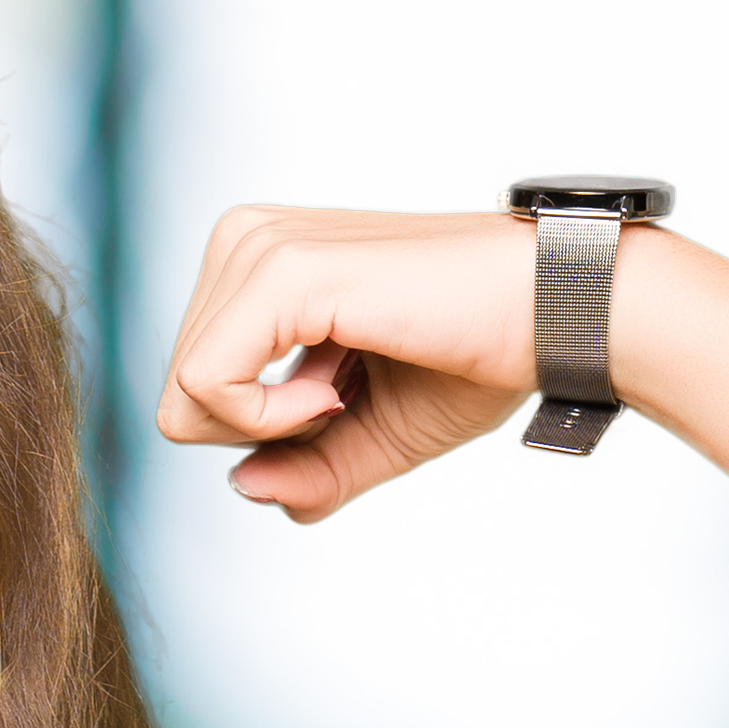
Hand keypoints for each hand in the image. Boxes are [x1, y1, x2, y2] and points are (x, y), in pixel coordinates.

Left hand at [154, 207, 544, 522]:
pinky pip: (207, 386)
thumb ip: (301, 471)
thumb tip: (240, 486)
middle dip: (264, 429)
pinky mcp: (280, 271)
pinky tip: (336, 392)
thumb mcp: (368, 437)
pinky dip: (272, 419)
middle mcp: (244, 241)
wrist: (549, 317)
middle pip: (179, 395)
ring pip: (185, 393)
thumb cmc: (473, 361)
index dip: (263, 431)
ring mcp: (258, 248)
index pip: (193, 386)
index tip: (342, 397)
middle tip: (348, 393)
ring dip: (275, 422)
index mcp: (255, 264)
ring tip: (350, 381)